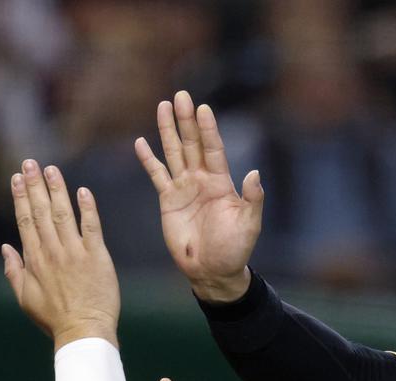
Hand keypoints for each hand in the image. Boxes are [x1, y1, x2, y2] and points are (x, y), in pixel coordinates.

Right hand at [0, 160, 119, 348]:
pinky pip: (91, 227)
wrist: (83, 331)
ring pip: (63, 214)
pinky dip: (87, 209)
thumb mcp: (25, 298)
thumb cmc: (55, 319)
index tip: (17, 178)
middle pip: (41, 212)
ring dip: (57, 190)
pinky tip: (83, 191)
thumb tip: (5, 247)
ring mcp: (75, 253)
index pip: (25, 221)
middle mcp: (52, 252)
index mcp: (34, 260)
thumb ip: (14, 271)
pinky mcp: (97, 257)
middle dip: (34, 185)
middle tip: (30, 163)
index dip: (21, 198)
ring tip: (51, 170)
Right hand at [135, 91, 263, 302]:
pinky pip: (157, 175)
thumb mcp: (249, 225)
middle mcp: (201, 180)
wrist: (212, 271)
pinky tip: (140, 142)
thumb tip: (255, 173)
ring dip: (168, 130)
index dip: (208, 129)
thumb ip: (253, 199)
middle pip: (192, 144)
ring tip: (163, 106)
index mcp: (221, 182)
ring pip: (174, 153)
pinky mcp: (168, 200)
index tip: (203, 108)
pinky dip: (148, 160)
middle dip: (186, 120)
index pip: (213, 149)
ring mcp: (184, 188)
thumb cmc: (234, 249)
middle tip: (180, 95)